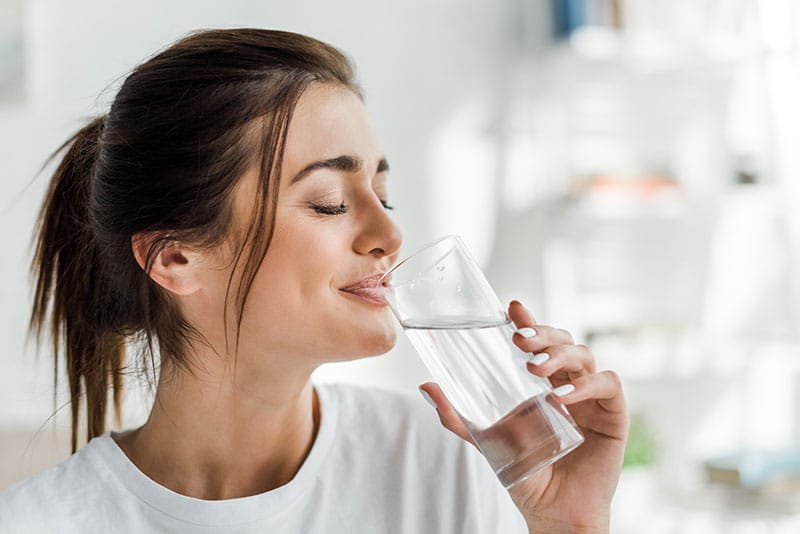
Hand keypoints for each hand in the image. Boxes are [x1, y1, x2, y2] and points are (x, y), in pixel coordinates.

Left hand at [420, 301, 628, 532]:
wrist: (552, 512)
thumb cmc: (525, 473)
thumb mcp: (487, 440)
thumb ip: (458, 416)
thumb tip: (426, 386)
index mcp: (543, 383)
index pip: (538, 342)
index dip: (529, 321)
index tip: (513, 307)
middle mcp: (569, 384)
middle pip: (563, 341)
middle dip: (543, 333)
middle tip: (519, 339)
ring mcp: (592, 398)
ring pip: (585, 354)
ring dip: (560, 355)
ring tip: (535, 368)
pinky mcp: (613, 416)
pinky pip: (608, 385)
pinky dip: (587, 385)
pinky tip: (562, 396)